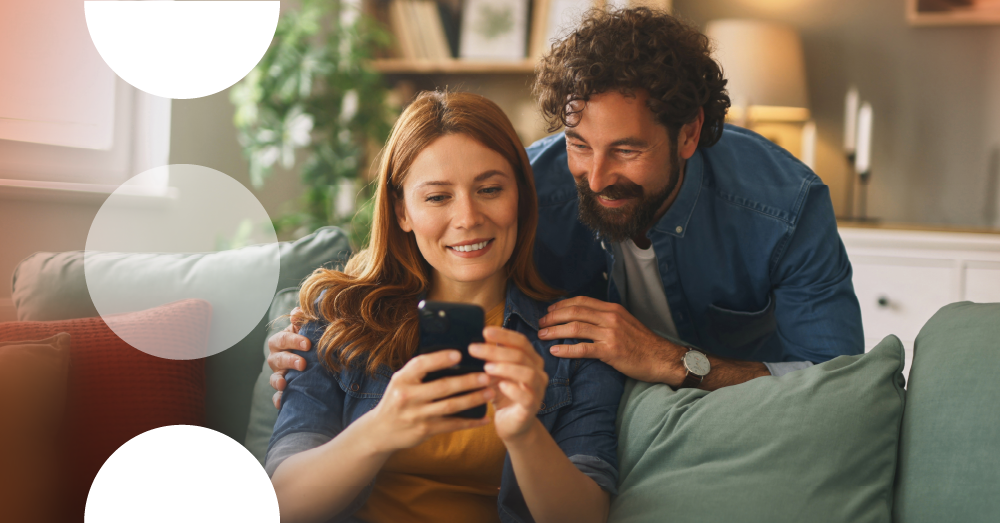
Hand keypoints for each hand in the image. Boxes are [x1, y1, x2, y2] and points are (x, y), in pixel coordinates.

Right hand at [267, 307, 311, 408]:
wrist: (317, 363)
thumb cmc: (310, 342)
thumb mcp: (308, 330)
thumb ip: (304, 320)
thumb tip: (298, 311)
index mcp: (282, 342)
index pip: (283, 338)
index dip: (293, 340)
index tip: (308, 344)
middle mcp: (277, 358)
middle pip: (278, 359)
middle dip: (289, 360)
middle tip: (303, 364)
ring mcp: (279, 375)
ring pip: (274, 378)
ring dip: (278, 380)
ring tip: (284, 384)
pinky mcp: (283, 391)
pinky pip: (277, 397)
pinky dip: (278, 400)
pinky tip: (281, 403)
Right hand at [366, 350, 492, 453]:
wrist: (380, 431)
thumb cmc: (397, 399)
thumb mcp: (400, 381)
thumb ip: (419, 371)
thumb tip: (452, 355)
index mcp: (402, 379)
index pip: (421, 365)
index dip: (440, 358)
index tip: (459, 354)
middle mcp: (407, 396)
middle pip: (442, 387)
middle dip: (467, 381)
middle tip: (486, 375)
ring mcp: (416, 415)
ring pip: (450, 406)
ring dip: (473, 399)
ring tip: (490, 392)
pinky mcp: (425, 430)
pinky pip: (452, 425)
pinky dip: (470, 422)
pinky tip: (485, 419)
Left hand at [469, 326, 547, 443]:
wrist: (511, 424)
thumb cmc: (502, 395)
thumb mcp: (495, 374)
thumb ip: (490, 359)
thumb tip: (474, 341)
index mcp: (531, 360)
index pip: (521, 342)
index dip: (504, 335)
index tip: (484, 331)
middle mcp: (538, 372)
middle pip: (521, 355)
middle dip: (496, 350)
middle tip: (474, 349)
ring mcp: (538, 390)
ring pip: (528, 373)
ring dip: (506, 368)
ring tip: (486, 367)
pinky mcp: (532, 407)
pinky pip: (527, 397)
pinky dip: (514, 389)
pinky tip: (500, 385)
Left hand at [537, 296, 684, 384]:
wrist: (661, 358)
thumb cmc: (643, 343)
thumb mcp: (625, 323)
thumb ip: (606, 318)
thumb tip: (584, 319)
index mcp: (612, 309)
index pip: (582, 301)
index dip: (562, 305)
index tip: (550, 310)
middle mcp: (610, 318)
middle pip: (575, 312)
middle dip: (554, 317)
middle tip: (540, 323)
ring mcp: (610, 334)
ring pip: (576, 328)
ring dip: (555, 331)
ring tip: (542, 335)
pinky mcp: (611, 351)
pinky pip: (583, 349)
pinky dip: (567, 349)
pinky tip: (555, 351)